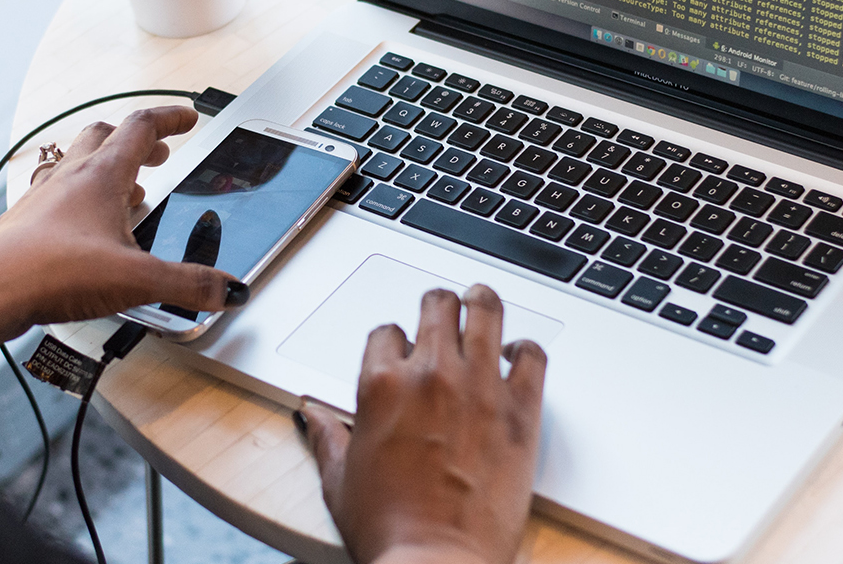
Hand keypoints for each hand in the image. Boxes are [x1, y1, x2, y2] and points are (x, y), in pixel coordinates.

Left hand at [0, 105, 245, 325]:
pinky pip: (56, 193)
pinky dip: (78, 198)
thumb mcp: (137, 279)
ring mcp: (44, 197)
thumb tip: (227, 288)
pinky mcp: (27, 222)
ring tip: (127, 192)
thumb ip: (188, 284)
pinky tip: (86, 228)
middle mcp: (70, 177)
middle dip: (136, 141)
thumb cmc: (53, 272)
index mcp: (101, 175)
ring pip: (77, 162)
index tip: (187, 118)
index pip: (142, 127)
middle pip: (105, 135)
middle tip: (158, 154)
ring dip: (106, 167)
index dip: (170, 119)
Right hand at [298, 285, 546, 563]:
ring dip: (482, 304)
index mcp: (381, 383)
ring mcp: (479, 386)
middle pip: (437, 304)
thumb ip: (326, 435)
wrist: (436, 561)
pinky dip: (526, 349)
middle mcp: (430, 374)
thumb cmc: (389, 528)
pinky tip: (518, 355)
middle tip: (444, 313)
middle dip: (438, 306)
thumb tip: (310, 414)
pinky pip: (532, 355)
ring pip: (486, 311)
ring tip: (482, 303)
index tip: (402, 355)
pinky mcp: (520, 410)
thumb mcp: (339, 479)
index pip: (387, 331)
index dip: (395, 342)